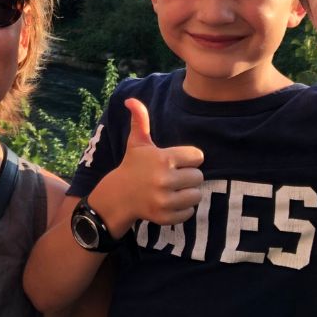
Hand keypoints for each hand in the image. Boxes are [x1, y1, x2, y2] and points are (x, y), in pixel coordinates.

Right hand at [94, 98, 203, 236]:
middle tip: (174, 176)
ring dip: (188, 193)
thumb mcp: (137, 142)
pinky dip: (182, 209)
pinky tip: (169, 202)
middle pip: (198, 177)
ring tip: (173, 189)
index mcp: (163, 158)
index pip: (197, 156)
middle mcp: (164, 179)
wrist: (118, 196)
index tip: (175, 161)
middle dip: (188, 176)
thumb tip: (130, 99)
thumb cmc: (132, 166)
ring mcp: (164, 200)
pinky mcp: (165, 216)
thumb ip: (140, 120)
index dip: (188, 158)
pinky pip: (189, 213)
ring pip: (196, 195)